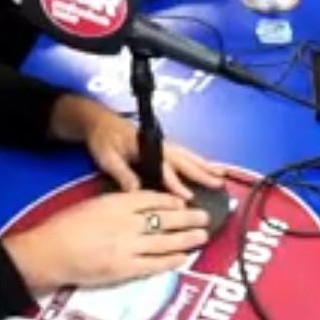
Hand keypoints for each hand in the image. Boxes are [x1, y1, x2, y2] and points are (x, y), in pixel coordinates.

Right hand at [1, 190, 210, 291]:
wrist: (48, 252)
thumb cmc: (64, 226)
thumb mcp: (93, 204)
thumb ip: (117, 204)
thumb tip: (141, 205)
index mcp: (116, 203)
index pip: (152, 199)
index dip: (171, 201)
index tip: (183, 203)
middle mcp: (126, 223)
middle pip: (165, 219)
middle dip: (188, 218)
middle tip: (205, 217)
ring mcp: (127, 247)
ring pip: (165, 241)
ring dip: (187, 238)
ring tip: (203, 236)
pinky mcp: (124, 269)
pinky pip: (154, 265)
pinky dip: (171, 260)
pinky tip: (184, 257)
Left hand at [81, 110, 226, 196]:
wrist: (97, 121)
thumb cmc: (102, 138)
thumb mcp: (107, 157)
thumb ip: (123, 174)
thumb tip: (137, 193)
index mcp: (147, 146)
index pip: (165, 168)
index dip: (177, 184)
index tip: (189, 198)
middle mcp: (159, 145)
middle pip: (184, 160)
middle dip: (202, 172)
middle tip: (219, 183)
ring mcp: (162, 144)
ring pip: (187, 156)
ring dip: (204, 165)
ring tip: (221, 174)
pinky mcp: (160, 146)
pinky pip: (183, 155)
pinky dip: (197, 161)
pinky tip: (205, 168)